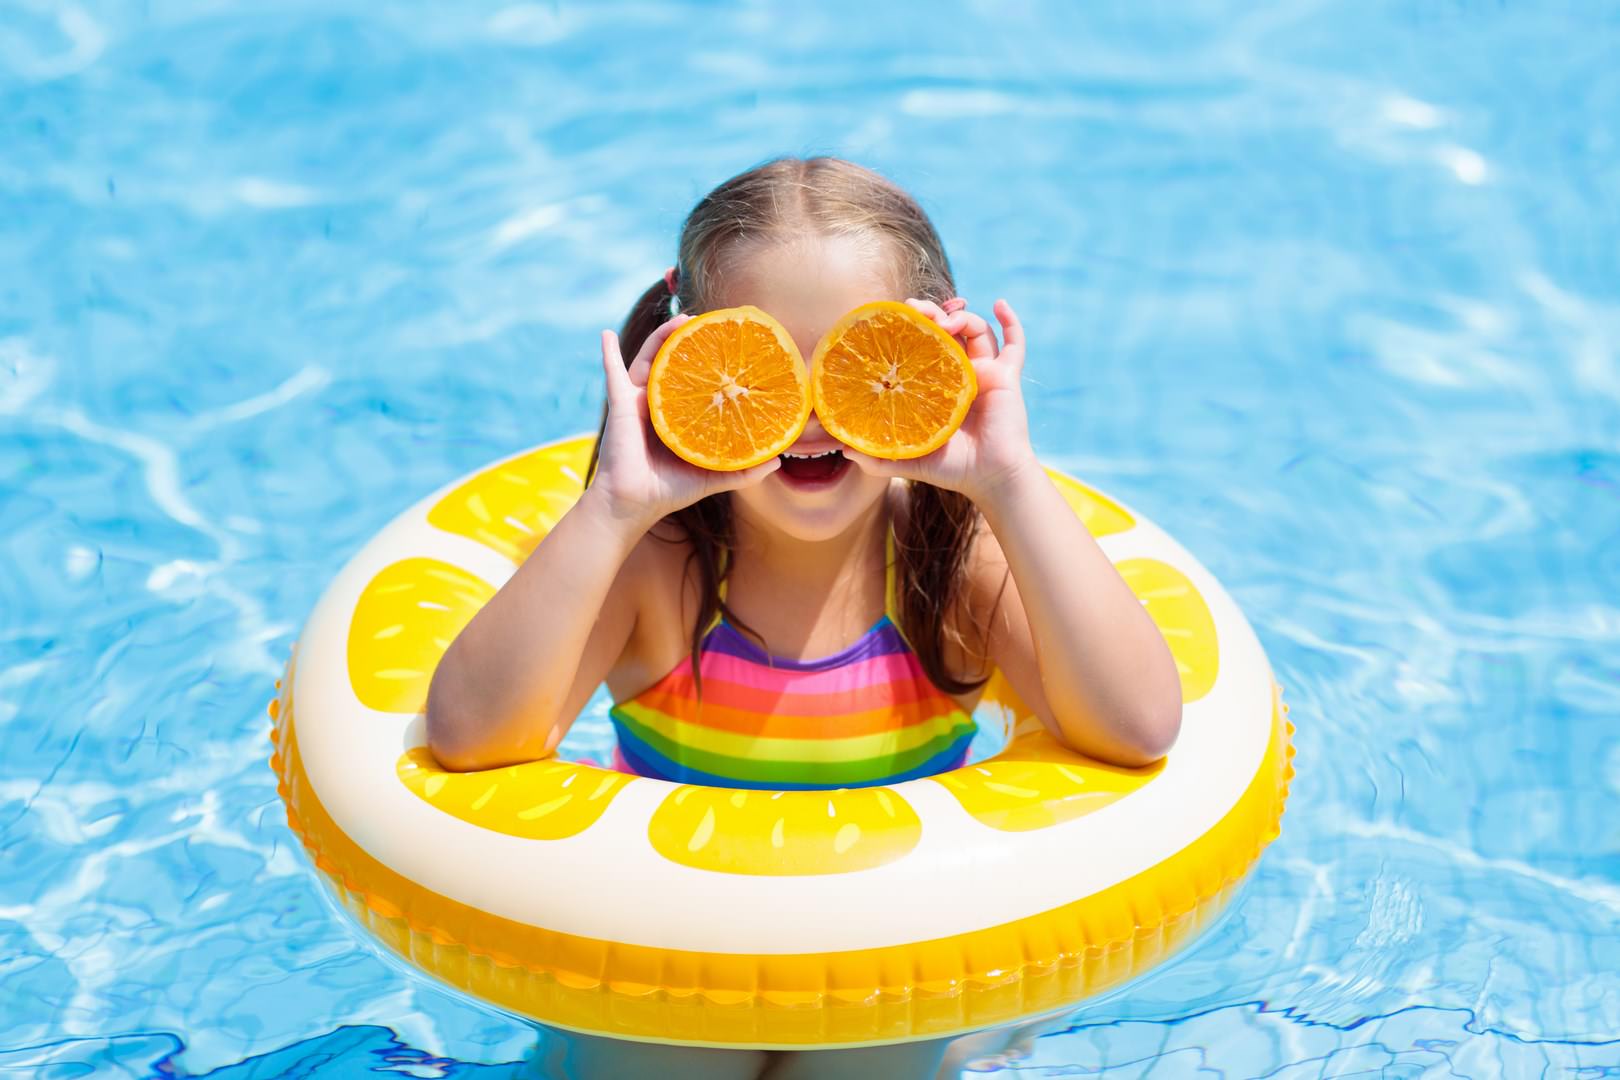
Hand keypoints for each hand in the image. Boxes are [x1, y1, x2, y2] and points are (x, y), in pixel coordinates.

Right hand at [589, 317, 780, 531]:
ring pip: (650, 359)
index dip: (708, 360)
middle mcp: (657, 403)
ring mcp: (637, 401)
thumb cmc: (668, 490)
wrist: (633, 504)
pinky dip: (608, 354)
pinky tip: (607, 334)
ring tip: (680, 319)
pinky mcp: (620, 405)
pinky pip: (612, 373)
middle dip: (688, 339)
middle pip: (674, 362)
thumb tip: (778, 462)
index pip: (694, 380)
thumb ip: (744, 470)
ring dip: (662, 336)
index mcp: (677, 415)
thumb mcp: (713, 476)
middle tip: (707, 322)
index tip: (727, 342)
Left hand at [842, 298, 1038, 504]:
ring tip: (946, 320)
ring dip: (962, 316)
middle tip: (917, 310)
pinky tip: (1001, 303)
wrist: (989, 478)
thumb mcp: (909, 459)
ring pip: (977, 330)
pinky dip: (1011, 321)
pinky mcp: (1006, 376)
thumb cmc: (953, 469)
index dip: (912, 329)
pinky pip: (1015, 343)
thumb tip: (843, 449)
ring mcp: (986, 372)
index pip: (924, 346)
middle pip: (949, 330)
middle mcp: (961, 373)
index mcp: (938, 386)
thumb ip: (877, 456)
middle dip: (933, 313)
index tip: (897, 317)